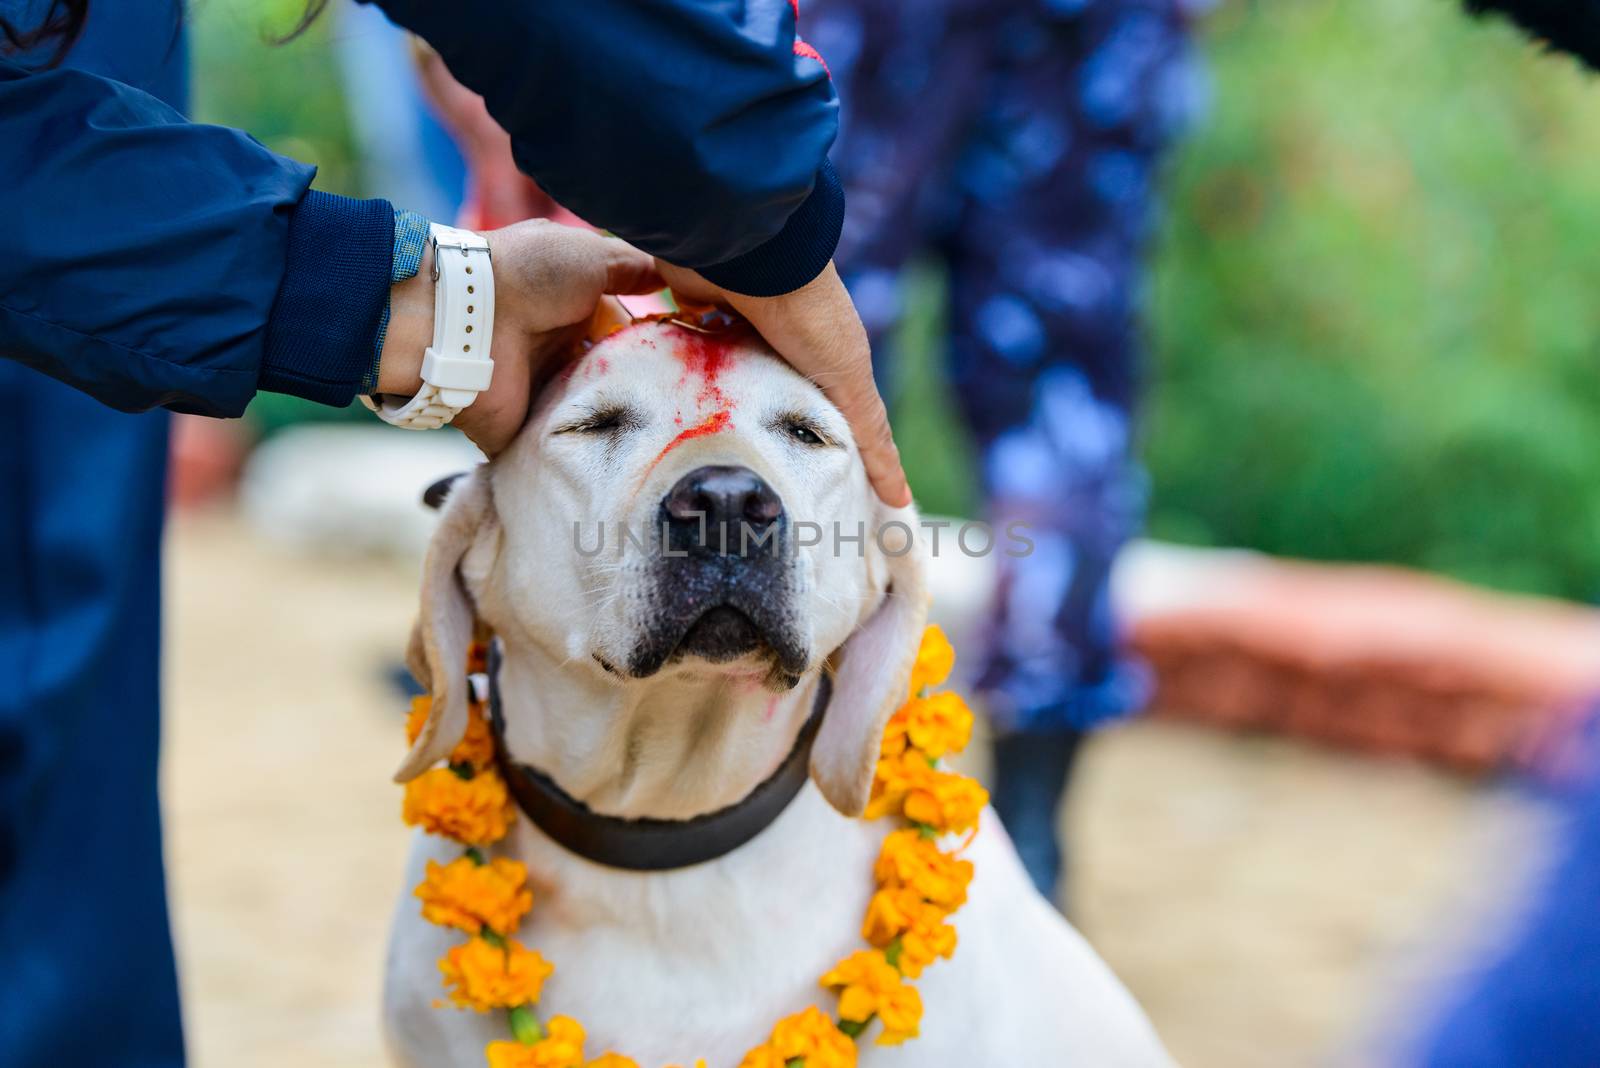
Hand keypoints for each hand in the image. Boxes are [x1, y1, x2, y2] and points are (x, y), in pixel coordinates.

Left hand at [377, 219, 660, 454]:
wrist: (466, 315)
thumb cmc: (528, 273)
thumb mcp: (591, 253)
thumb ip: (635, 267)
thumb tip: (680, 274)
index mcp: (575, 311)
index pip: (626, 336)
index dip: (656, 346)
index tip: (692, 360)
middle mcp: (560, 352)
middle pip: (614, 378)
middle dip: (644, 389)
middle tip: (687, 404)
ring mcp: (544, 393)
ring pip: (596, 415)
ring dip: (623, 421)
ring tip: (669, 436)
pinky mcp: (526, 432)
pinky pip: (565, 448)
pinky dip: (589, 454)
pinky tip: (631, 460)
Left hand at [656, 260, 911, 506]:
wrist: (750, 249)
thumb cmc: (809, 316)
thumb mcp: (849, 378)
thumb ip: (869, 433)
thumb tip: (901, 500)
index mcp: (821, 355)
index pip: (822, 412)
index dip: (818, 448)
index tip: (805, 490)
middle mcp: (779, 340)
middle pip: (769, 398)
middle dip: (759, 432)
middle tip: (744, 482)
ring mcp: (737, 325)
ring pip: (725, 380)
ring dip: (716, 407)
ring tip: (698, 459)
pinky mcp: (699, 311)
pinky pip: (687, 353)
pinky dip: (681, 376)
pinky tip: (667, 413)